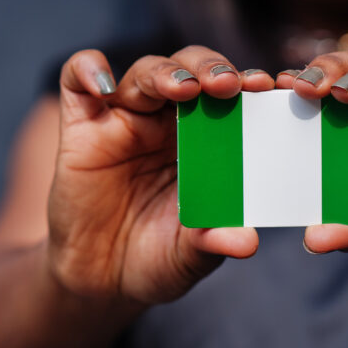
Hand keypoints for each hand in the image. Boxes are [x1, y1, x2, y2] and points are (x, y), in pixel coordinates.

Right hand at [48, 47, 266, 304]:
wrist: (103, 279)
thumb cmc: (158, 257)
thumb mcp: (189, 255)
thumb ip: (213, 241)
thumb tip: (248, 241)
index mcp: (207, 139)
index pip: (231, 95)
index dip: (249, 83)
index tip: (270, 88)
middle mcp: (168, 119)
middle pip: (189, 69)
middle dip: (210, 68)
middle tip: (228, 85)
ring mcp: (123, 117)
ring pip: (144, 71)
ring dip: (164, 72)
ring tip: (183, 89)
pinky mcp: (81, 124)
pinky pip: (77, 79)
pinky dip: (89, 70)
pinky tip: (104, 85)